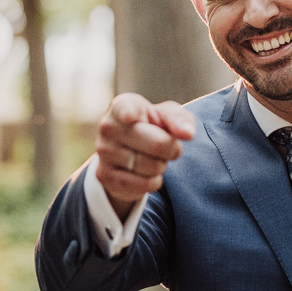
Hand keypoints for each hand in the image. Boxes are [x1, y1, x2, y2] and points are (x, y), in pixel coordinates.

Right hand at [94, 93, 195, 219]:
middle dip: (171, 149)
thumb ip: (180, 120)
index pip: (126, 108)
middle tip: (167, 146)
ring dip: (160, 166)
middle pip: (157, 144)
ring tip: (151, 158)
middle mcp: (108, 126)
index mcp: (123, 105)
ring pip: (151, 167)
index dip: (130, 112)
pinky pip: (143, 185)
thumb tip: (187, 134)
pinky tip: (145, 173)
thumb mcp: (167, 117)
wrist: (129, 150)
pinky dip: (153, 182)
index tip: (130, 117)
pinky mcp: (104, 176)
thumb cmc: (152, 127)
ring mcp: (104, 152)